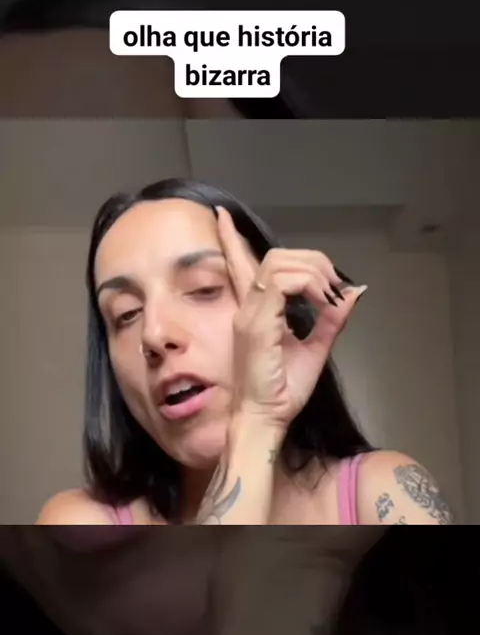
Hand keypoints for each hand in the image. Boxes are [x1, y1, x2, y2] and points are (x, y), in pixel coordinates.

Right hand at [216, 206, 366, 429]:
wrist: (265, 419)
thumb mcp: (315, 349)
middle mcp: (248, 306)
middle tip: (335, 287)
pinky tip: (324, 303)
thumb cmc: (281, 391)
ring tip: (330, 297)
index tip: (223, 216)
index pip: (240, 264)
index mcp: (255, 310)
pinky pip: (282, 283)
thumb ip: (330, 320)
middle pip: (275, 256)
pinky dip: (310, 286)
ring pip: (278, 263)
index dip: (231, 239)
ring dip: (314, 272)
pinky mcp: (256, 323)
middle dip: (313, 260)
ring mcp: (249, 313)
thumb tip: (353, 294)